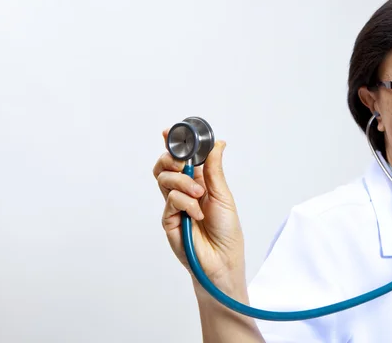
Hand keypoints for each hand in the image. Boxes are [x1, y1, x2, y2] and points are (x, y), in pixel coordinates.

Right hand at [153, 130, 245, 292]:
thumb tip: (218, 143)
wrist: (222, 259)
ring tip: (199, 194)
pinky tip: (197, 214)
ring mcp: (174, 205)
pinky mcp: (168, 219)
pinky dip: (186, 203)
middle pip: (165, 166)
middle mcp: (184, 191)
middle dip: (172, 160)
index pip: (182, 159)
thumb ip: (214, 168)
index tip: (169, 132)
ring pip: (164, 179)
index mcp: (199, 182)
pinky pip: (170, 200)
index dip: (174, 145)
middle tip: (184, 165)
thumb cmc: (227, 230)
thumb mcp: (223, 194)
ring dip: (183, 182)